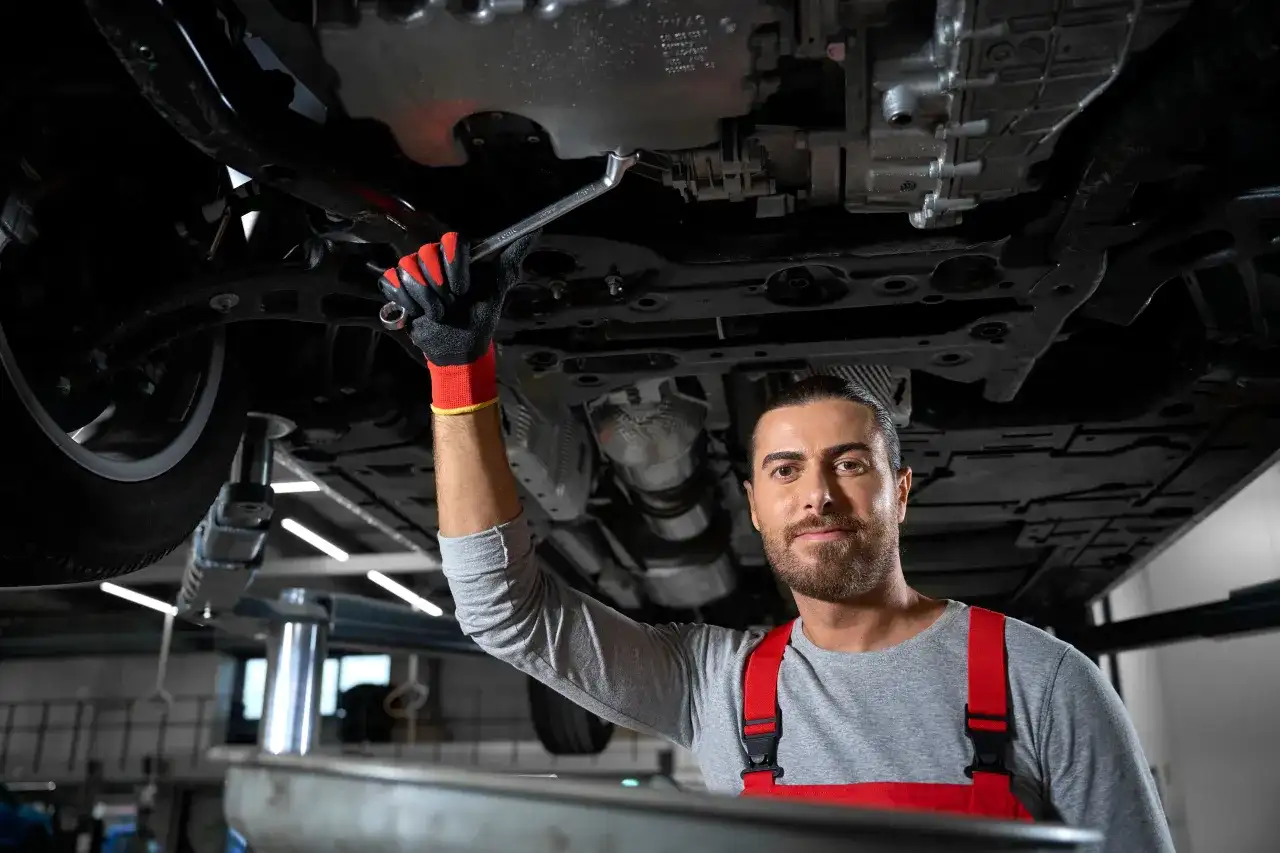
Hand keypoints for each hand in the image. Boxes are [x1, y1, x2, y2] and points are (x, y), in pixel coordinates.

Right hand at [379, 231, 535, 413]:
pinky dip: (407, 300)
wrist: (460, 346)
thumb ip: (513, 255)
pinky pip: (392, 281)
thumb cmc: (480, 315)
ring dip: (426, 297)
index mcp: (456, 255)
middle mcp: (433, 258)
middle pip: (427, 252)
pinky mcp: (397, 288)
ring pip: (408, 267)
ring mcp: (413, 273)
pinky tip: (418, 312)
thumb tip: (536, 230)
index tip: (464, 288)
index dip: (455, 265)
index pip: (449, 240)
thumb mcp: (498, 284)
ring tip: (438, 311)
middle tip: (452, 301)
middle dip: (442, 284)